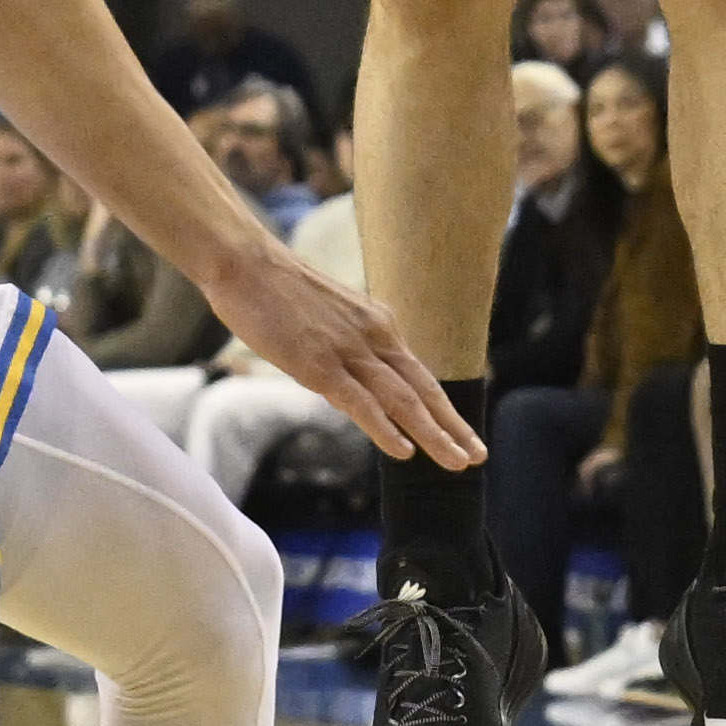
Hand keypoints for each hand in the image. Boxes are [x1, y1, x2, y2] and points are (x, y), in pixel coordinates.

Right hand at [199, 243, 475, 465]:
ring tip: (457, 462)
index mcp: (377, 324)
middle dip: (452, 426)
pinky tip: (404, 452)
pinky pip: (360, 402)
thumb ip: (346, 349)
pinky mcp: (319, 364)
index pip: (417, 374)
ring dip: (433, 434)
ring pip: (401, 400)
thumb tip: (350, 389)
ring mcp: (348, 351)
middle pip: (421, 389)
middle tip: (478, 455)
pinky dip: (385, 428)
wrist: (247, 263)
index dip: (442, 408)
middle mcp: (373, 336)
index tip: (462, 433)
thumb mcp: (327, 319)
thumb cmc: (277, 289)